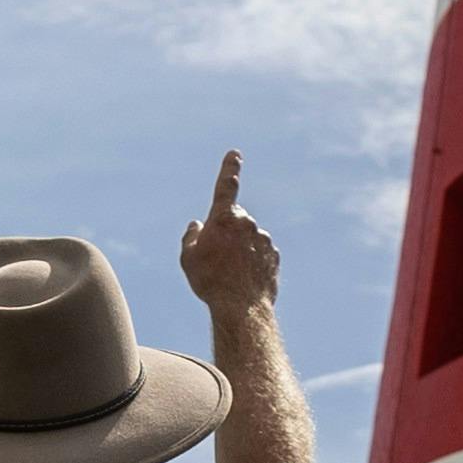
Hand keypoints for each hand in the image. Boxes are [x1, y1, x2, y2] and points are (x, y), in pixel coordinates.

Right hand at [178, 150, 276, 313]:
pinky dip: (251, 263)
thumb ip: (191, 236)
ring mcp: (263, 239)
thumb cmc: (210, 281)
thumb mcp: (188, 258)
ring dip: (239, 251)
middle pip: (233, 223)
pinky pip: (259, 254)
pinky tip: (243, 280)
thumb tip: (197, 225)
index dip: (229, 168)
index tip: (235, 154)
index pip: (226, 186)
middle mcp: (247, 223)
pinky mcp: (274, 255)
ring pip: (247, 240)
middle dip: (226, 235)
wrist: (241, 308)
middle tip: (216, 261)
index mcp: (224, 218)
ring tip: (229, 275)